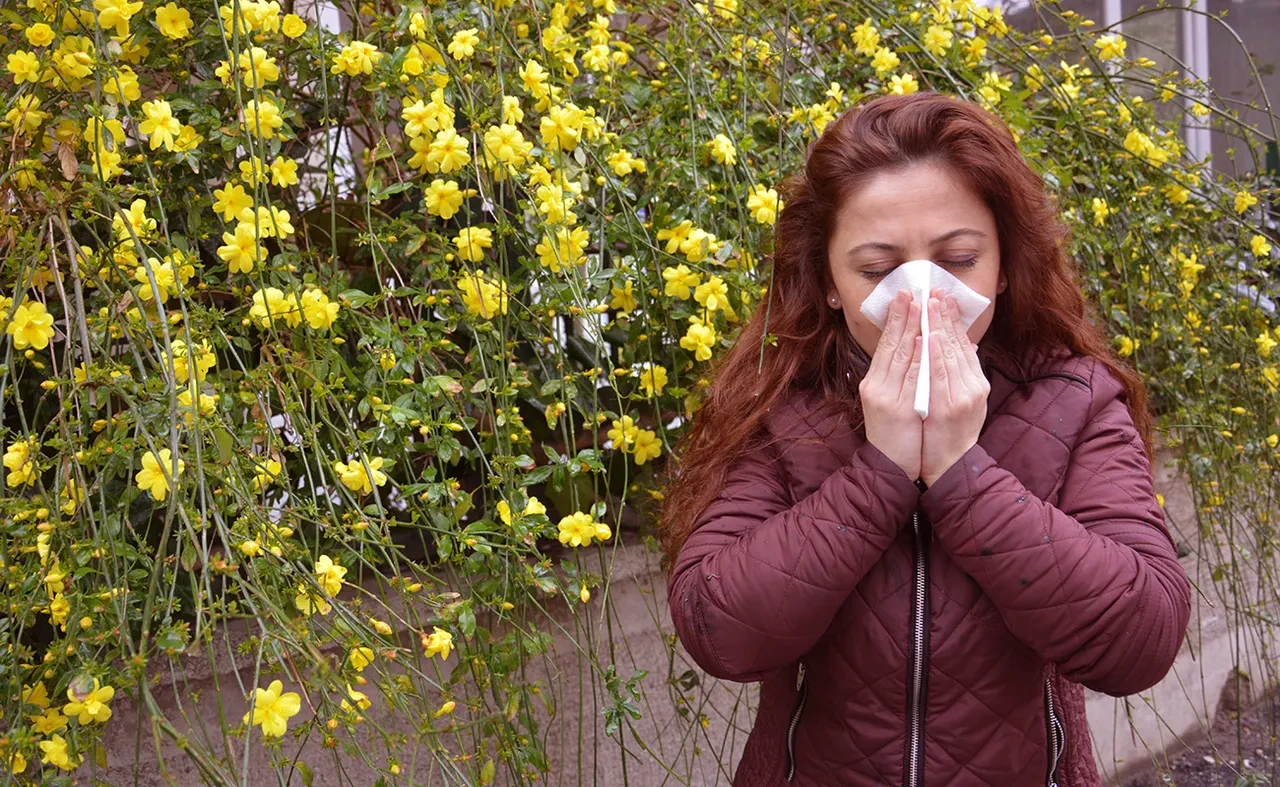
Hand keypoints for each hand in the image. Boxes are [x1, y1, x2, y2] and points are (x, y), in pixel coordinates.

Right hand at [859, 288, 924, 480]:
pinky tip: (921, 340)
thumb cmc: (896, 435)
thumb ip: (902, 378)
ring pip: (899, 357)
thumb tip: (917, 349)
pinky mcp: (896, 409)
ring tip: (919, 307)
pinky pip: (910, 378)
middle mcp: (876, 385)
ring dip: (910, 329)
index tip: (906, 296)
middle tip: (911, 291)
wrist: (890, 466)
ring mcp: (884, 397)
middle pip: (890, 345)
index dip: (896, 319)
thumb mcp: (893, 402)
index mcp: (875, 382)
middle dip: (902, 316)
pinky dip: (916, 357)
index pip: (886, 344)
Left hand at [921, 290, 989, 486]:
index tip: (944, 298)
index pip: (964, 345)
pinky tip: (931, 339)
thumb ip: (966, 374)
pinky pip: (940, 376)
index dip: (954, 320)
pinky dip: (936, 356)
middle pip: (959, 345)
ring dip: (941, 329)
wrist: (950, 465)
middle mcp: (973, 387)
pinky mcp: (948, 407)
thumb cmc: (953, 433)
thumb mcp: (967, 401)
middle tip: (937, 292)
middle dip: (946, 317)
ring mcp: (962, 397)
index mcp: (976, 382)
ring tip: (932, 307)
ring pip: (950, 356)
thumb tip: (966, 346)